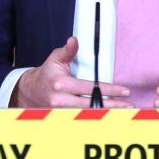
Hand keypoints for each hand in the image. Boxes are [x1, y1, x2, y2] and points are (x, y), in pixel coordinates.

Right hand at [12, 37, 134, 107]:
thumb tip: (74, 40)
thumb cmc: (46, 74)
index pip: (91, 88)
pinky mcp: (61, 118)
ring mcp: (60, 112)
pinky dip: (96, 119)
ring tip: (124, 113)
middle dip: (113, 106)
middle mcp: (60, 100)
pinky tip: (110, 117)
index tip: (124, 91)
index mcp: (61, 84)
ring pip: (88, 115)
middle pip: (92, 105)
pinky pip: (82, 119)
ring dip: (107, 114)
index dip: (110, 90)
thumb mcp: (55, 59)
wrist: (28, 92)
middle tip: (130, 106)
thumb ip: (67, 51)